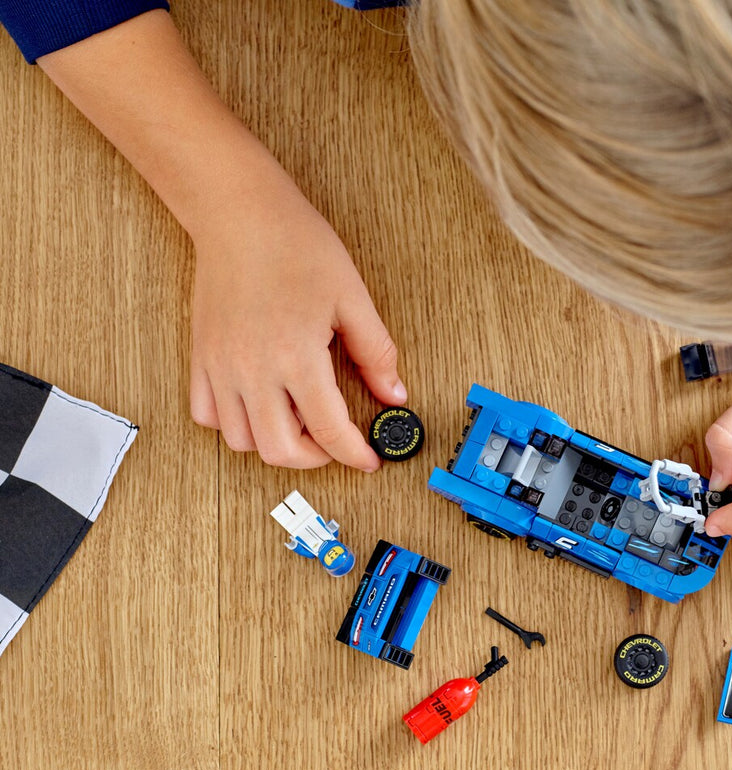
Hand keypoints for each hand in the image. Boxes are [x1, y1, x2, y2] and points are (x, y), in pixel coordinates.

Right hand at [188, 188, 405, 469]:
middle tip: (335, 442)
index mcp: (296, 357)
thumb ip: (375, 353)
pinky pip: (207, 415)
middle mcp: (253, 370)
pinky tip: (260, 404)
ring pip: (241, 441)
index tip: (368, 459)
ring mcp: (221, 367)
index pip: (328, 430)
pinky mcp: (201, 357)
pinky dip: (235, 423)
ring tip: (299, 418)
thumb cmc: (296, 245)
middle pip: (280, 451)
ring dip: (275, 442)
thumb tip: (395, 394)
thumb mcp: (352, 298)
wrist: (238, 213)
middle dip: (316, 457)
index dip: (354, 453)